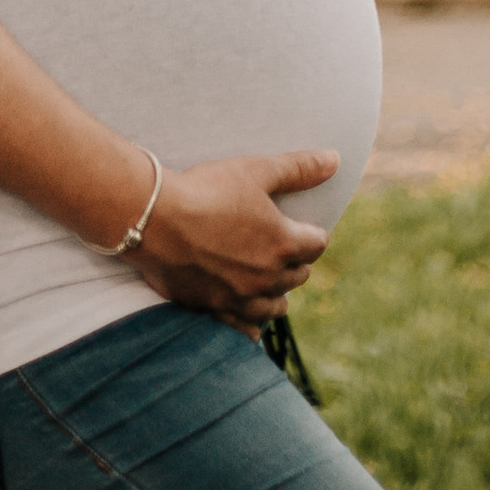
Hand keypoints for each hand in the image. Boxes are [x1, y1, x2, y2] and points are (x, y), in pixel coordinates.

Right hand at [128, 149, 336, 327]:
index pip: (317, 244)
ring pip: (276, 306)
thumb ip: (299, 168)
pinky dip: (251, 323)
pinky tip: (247, 314)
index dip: (310, 231)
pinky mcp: (215, 310)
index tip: (299, 224)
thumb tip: (335, 160)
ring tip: (265, 276)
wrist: (153, 219)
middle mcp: (268, 279)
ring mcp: (242, 299)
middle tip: (278, 244)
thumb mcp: (256, 170)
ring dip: (276, 291)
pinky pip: (245, 330)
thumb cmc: (206, 190)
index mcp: (283, 245)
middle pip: (299, 276)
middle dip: (294, 260)